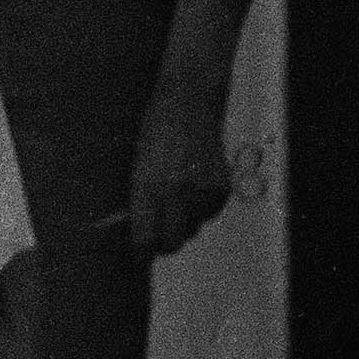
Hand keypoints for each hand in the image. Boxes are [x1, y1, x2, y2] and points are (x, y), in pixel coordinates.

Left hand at [124, 88, 233, 259]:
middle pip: (172, 242)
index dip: (142, 251)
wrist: (189, 103)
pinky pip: (210, 214)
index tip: (141, 254)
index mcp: (147, 185)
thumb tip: (138, 231)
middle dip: (164, 243)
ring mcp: (201, 190)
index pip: (145, 238)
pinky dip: (203, 207)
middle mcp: (175, 191)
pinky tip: (196, 183)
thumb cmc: (155, 133)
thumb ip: (139, 200)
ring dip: (185, 221)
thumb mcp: (138, 165)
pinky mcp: (221, 187)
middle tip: (159, 236)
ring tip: (179, 193)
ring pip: (193, 228)